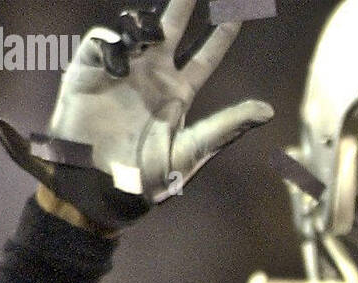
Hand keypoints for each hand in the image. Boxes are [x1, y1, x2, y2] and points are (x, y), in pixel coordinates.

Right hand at [0, 1, 271, 231]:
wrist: (101, 189)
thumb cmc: (148, 179)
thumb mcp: (192, 153)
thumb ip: (226, 127)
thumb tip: (268, 109)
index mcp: (179, 95)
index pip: (206, 56)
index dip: (221, 34)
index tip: (239, 11)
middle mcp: (153, 76)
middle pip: (172, 28)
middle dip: (185, 3)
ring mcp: (122, 71)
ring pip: (137, 29)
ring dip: (146, 25)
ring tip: (151, 38)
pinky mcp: (89, 71)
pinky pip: (102, 41)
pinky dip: (111, 42)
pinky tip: (119, 59)